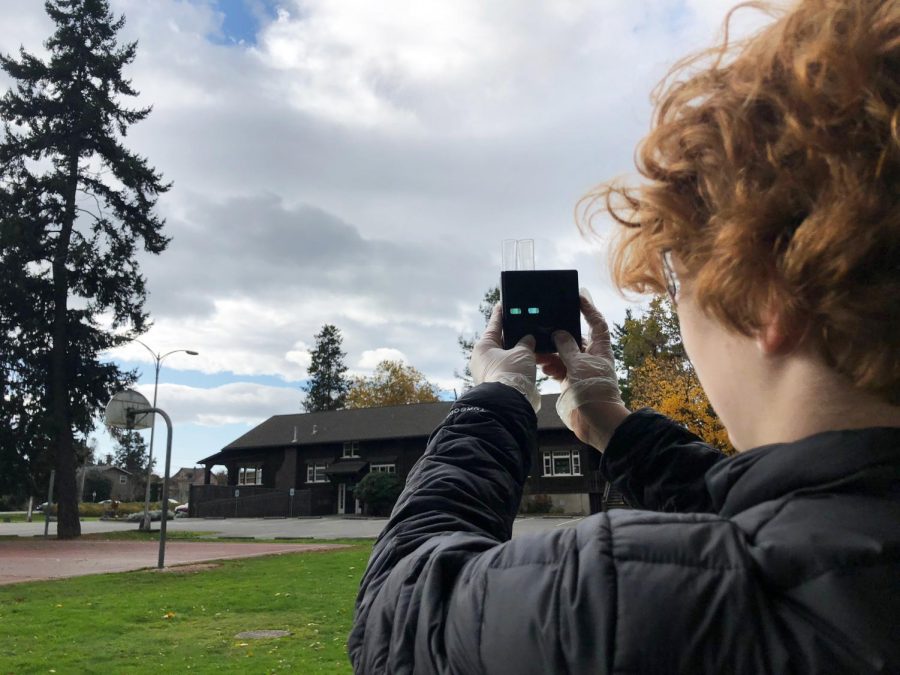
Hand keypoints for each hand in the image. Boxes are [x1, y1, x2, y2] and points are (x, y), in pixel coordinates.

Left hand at [470, 304, 540, 411]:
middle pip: (501, 342)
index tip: (501, 305)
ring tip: (534, 345)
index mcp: (483, 346)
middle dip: (514, 336)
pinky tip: (533, 361)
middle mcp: (483, 358)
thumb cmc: (511, 374)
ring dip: (520, 352)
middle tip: (524, 325)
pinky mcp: (497, 383)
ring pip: (507, 356)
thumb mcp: (522, 352)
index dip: (500, 314)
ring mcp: (489, 372)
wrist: (509, 404)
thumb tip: (528, 340)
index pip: (494, 325)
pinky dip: (520, 364)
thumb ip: (526, 342)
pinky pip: (510, 368)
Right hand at [538, 293, 628, 449]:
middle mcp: (591, 356)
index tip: (577, 297)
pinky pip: (558, 368)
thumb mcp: (579, 363)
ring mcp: (580, 369)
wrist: (596, 421)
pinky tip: (541, 365)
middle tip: (544, 328)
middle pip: (574, 338)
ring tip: (537, 352)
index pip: (596, 323)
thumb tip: (559, 332)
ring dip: (550, 352)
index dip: (588, 309)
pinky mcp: (571, 381)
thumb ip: (567, 346)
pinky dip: (550, 366)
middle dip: (559, 335)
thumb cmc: (595, 389)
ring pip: (562, 354)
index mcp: (600, 348)